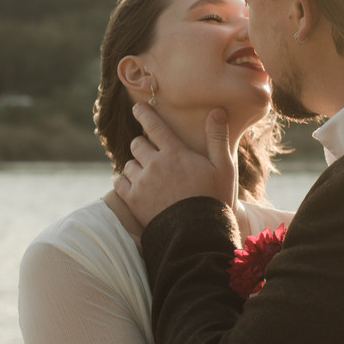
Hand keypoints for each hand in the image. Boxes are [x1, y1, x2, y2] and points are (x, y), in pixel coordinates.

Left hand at [114, 103, 237, 227]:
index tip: (137, 108)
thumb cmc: (215, 199)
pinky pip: (119, 183)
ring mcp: (142, 183)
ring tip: (146, 176)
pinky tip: (132, 186)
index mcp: (175, 153)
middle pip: (137, 144)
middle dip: (142, 146)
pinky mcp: (133, 201)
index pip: (154, 126)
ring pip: (128, 164)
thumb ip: (218, 138)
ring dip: (135, 167)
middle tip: (151, 154)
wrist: (198, 235)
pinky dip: (124, 182)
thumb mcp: (224, 168)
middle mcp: (155, 164)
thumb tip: (217, 110)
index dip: (144, 114)